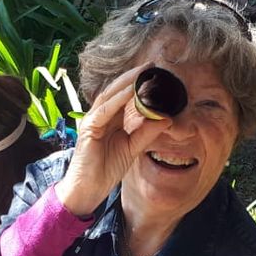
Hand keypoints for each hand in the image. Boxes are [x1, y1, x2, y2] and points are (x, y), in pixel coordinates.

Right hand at [54, 63, 171, 216]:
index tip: (156, 75)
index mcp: (110, 120)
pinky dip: (117, 100)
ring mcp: (92, 121)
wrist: (88, 189)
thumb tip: (167, 119)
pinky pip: (104, 110)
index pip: (124, 97)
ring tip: (142, 72)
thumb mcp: (132, 149)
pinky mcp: (88, 128)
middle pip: (116, 91)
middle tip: (151, 66)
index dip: (138, 85)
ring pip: (110, 96)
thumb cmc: (105, 170)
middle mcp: (100, 116)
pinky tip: (130, 92)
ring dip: (126, 83)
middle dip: (133, 77)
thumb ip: (146, 133)